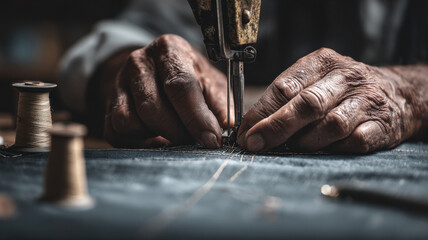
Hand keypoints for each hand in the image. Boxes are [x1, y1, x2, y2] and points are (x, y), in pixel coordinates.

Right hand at [104, 34, 230, 147]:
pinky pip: (117, 130)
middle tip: (194, 141)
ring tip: (176, 133)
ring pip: (131, 122)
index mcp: (169, 50)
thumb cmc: (190, 77)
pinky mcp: (108, 103)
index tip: (211, 140)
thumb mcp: (211, 82)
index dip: (196, 118)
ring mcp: (119, 82)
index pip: (180, 86)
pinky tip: (157, 136)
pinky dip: (139, 141)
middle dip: (178, 133)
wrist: (157, 70)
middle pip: (153, 108)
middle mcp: (139, 62)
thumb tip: (225, 126)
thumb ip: (220, 102)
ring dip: (157, 136)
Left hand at [237, 48, 422, 152]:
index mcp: (322, 62)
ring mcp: (366, 101)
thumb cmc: (342, 89)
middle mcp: (346, 78)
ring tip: (297, 145)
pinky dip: (336, 149)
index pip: (285, 86)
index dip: (261, 112)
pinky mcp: (382, 125)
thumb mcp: (315, 79)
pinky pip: (354, 142)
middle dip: (276, 127)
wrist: (398, 93)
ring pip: (331, 125)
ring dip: (308, 141)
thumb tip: (253, 127)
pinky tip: (328, 148)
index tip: (245, 132)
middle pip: (306, 104)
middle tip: (256, 144)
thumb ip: (287, 98)